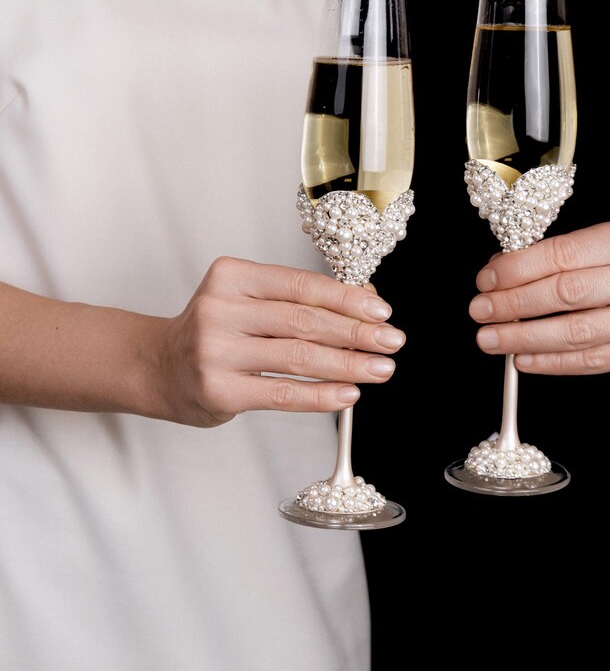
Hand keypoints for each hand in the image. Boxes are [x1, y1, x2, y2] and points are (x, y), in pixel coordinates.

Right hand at [153, 258, 404, 426]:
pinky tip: (348, 394)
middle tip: (392, 341)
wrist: (157, 367)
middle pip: (303, 319)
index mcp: (231, 276)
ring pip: (297, 356)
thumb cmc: (214, 331)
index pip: (300, 284)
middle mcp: (220, 309)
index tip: (381, 310)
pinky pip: (282, 392)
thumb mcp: (246, 300)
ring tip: (380, 369)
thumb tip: (364, 300)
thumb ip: (296, 299)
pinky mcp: (219, 389)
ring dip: (347, 364)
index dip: (346, 298)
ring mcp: (216, 351)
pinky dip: (321, 395)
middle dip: (356, 332)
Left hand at [469, 217, 609, 382]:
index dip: (519, 268)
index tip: (487, 279)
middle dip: (514, 303)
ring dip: (524, 338)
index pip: (566, 253)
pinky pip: (591, 361)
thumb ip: (565, 255)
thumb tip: (502, 271)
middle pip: (568, 293)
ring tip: (491, 338)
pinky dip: (551, 362)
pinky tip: (523, 358)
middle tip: (480, 310)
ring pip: (577, 333)